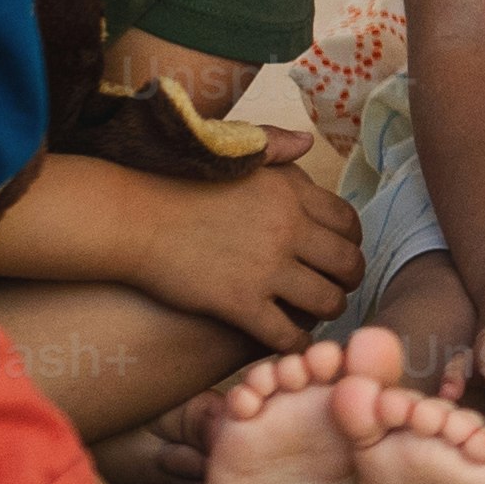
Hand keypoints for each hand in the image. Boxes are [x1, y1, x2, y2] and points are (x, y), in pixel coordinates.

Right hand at [136, 152, 365, 341]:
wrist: (132, 218)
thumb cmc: (178, 181)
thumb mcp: (233, 149)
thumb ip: (276, 145)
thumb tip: (307, 141)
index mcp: (291, 192)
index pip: (348, 222)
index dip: (352, 241)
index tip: (342, 252)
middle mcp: (288, 229)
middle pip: (347, 263)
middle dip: (349, 279)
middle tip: (338, 287)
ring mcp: (265, 268)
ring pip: (327, 301)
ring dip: (329, 310)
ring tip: (317, 314)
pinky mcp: (239, 302)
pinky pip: (286, 333)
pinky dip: (296, 342)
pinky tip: (289, 341)